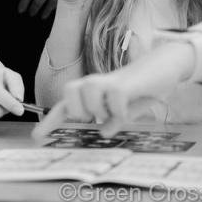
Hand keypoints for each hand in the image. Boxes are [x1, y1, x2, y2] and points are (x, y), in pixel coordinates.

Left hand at [17, 0, 57, 18]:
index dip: (24, 2)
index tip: (21, 9)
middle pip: (38, 1)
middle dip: (33, 9)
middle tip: (30, 13)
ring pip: (49, 5)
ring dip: (44, 12)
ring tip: (41, 16)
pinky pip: (60, 3)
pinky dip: (55, 8)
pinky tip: (53, 11)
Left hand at [32, 42, 193, 138]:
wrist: (164, 65)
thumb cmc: (143, 88)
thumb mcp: (126, 109)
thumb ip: (113, 119)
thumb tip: (104, 131)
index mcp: (92, 92)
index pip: (65, 106)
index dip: (50, 122)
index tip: (37, 136)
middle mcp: (95, 84)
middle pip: (68, 96)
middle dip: (80, 111)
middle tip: (99, 115)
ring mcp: (107, 81)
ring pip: (87, 98)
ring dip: (102, 110)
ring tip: (117, 109)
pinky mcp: (122, 83)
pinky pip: (113, 100)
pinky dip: (121, 111)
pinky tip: (130, 107)